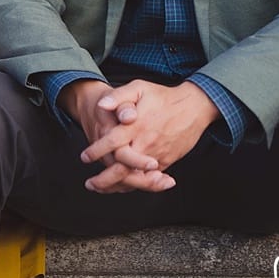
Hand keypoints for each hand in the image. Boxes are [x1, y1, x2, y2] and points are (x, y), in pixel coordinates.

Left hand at [79, 80, 219, 192]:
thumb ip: (119, 96)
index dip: (97, 150)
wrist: (194, 107)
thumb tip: (102, 105)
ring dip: (118, 186)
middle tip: (89, 184)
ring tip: (101, 189)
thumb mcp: (140, 88)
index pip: (113, 142)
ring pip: (137, 177)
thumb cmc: (163, 97)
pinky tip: (122, 188)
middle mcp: (147, 143)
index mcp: (137, 125)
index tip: (84, 157)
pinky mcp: (167, 161)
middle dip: (105, 179)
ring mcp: (158, 154)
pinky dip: (136, 185)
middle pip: (123, 167)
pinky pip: (150, 178)